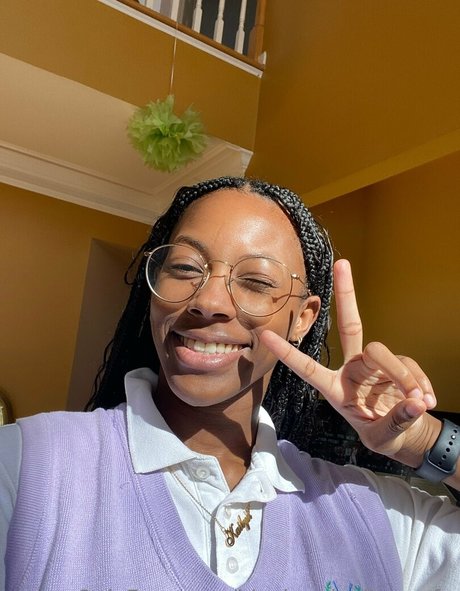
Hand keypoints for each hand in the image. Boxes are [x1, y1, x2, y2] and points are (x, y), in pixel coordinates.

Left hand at [261, 259, 440, 466]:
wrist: (405, 433)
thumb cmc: (382, 433)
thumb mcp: (383, 437)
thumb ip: (395, 422)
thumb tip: (415, 402)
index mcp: (335, 389)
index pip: (308, 369)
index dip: (288, 353)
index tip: (265, 335)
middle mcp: (352, 369)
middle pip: (351, 327)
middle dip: (346, 295)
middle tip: (342, 263)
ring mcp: (374, 364)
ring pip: (385, 353)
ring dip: (404, 378)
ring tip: (419, 403)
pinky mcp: (398, 363)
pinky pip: (409, 366)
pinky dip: (420, 383)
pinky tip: (426, 401)